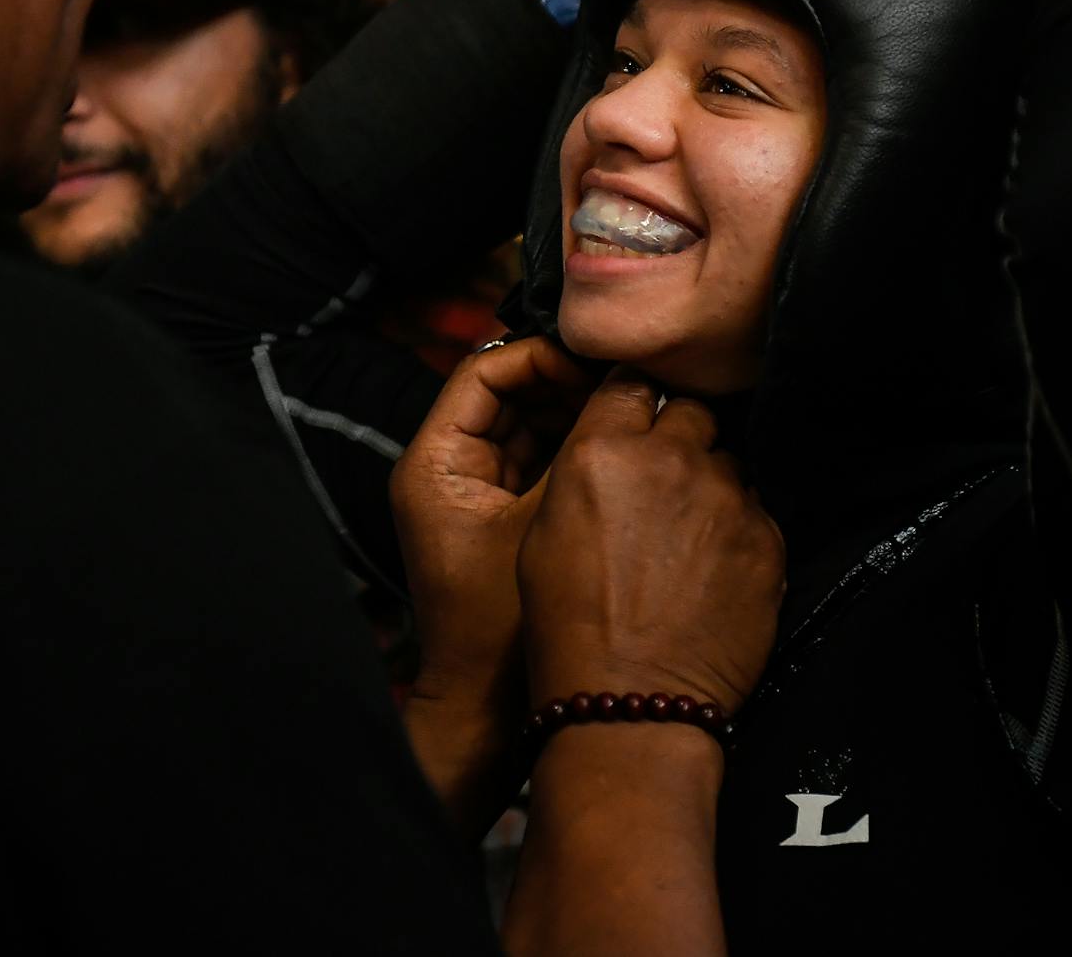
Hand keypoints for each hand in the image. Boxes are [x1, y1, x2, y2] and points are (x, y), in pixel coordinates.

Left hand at [392, 338, 594, 710]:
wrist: (486, 713)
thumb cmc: (501, 627)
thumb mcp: (545, 523)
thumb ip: (579, 453)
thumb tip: (623, 394)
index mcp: (435, 462)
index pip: (485, 370)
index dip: (543, 357)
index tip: (599, 365)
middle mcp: (448, 470)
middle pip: (511, 394)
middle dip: (570, 385)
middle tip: (629, 384)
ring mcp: (476, 495)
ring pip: (531, 428)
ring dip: (579, 418)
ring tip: (636, 412)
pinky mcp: (503, 521)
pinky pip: (541, 465)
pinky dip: (579, 454)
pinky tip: (627, 451)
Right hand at [518, 370, 784, 713]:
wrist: (630, 703)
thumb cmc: (570, 625)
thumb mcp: (544, 531)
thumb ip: (585, 466)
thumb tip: (613, 444)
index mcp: (603, 450)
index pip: (633, 384)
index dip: (636, 403)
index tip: (637, 422)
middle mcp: (670, 460)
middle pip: (693, 413)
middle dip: (681, 440)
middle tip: (664, 486)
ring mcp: (726, 499)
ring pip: (729, 464)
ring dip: (712, 488)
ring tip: (689, 540)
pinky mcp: (766, 539)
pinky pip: (757, 513)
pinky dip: (739, 533)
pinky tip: (713, 572)